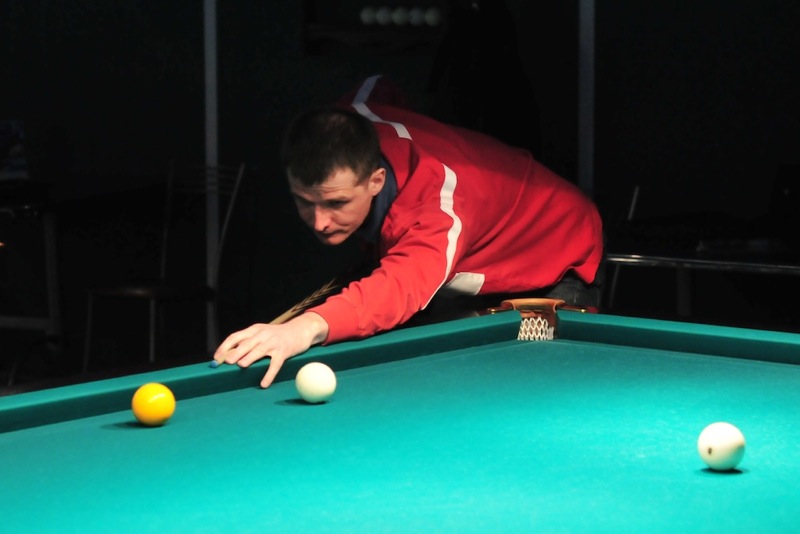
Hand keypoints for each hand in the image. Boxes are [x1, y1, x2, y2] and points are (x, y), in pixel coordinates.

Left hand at [213, 312, 328, 387]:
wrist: (299, 330)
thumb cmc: (276, 335)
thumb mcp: (261, 333)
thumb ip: (247, 342)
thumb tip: (228, 356)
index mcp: (254, 330)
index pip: (236, 336)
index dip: (225, 346)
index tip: (217, 357)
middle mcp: (263, 334)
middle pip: (247, 343)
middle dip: (236, 352)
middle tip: (228, 361)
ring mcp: (274, 343)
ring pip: (259, 351)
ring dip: (249, 358)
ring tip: (241, 365)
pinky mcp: (284, 352)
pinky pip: (275, 365)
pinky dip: (269, 375)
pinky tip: (263, 384)